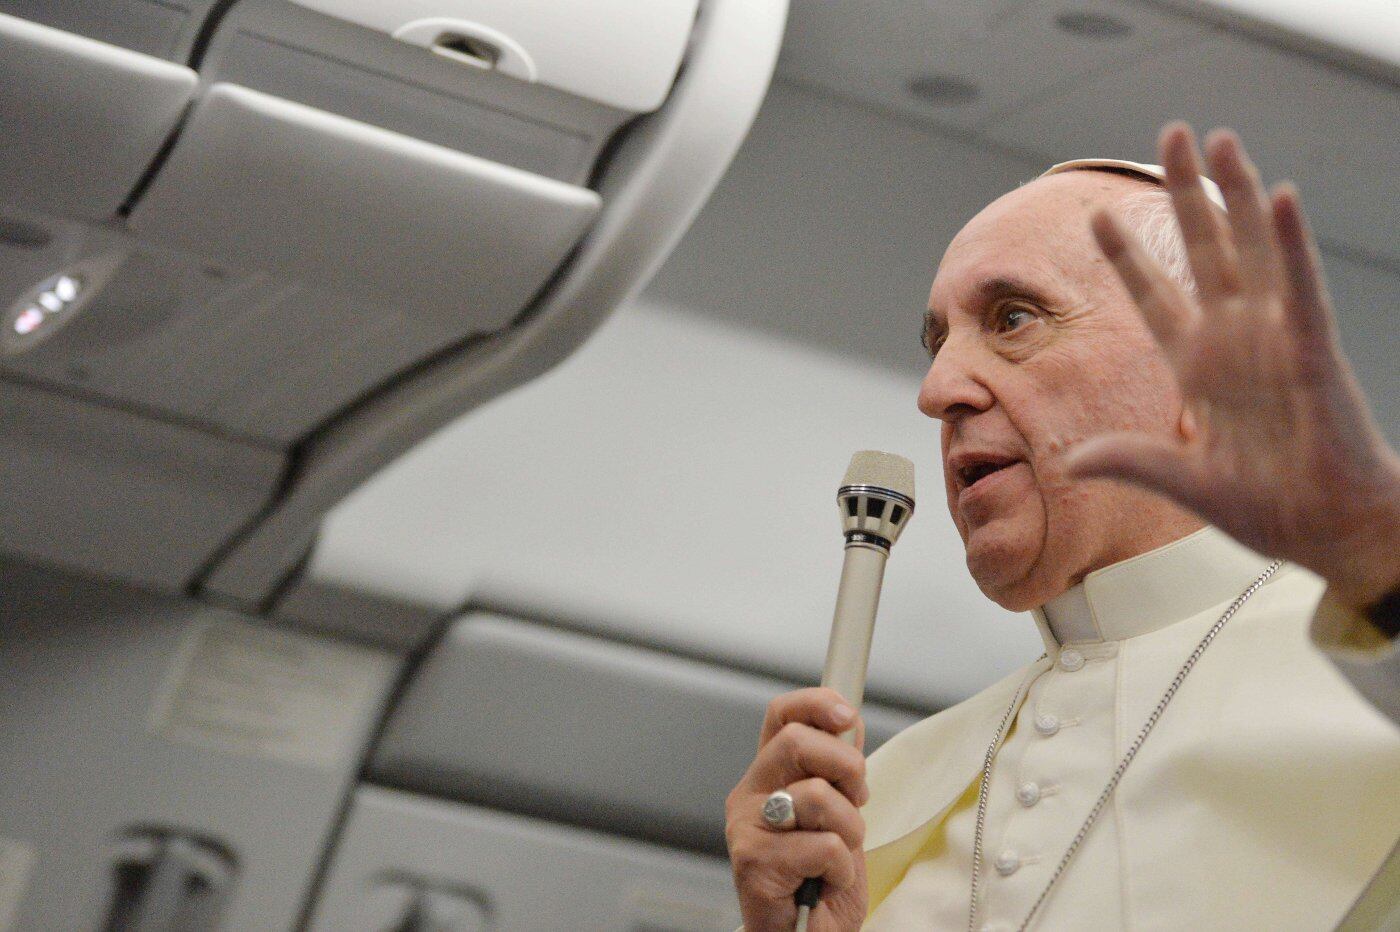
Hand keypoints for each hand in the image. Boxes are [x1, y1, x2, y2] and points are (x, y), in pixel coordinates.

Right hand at [725, 688, 869, 931]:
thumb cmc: (820, 879)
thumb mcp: (838, 813)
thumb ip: (837, 770)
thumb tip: (849, 721)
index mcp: (769, 775)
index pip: (781, 715)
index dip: (815, 703)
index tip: (846, 715)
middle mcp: (750, 794)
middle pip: (796, 742)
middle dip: (846, 767)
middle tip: (856, 798)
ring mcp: (747, 827)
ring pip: (817, 794)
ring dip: (848, 829)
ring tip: (838, 855)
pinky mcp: (753, 862)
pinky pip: (824, 846)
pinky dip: (840, 869)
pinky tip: (825, 883)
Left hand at [1066, 122, 1399, 607]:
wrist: (1326, 532)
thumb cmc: (1270, 505)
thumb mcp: (1181, 479)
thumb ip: (1127, 459)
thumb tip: (1070, 460)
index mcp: (1199, 367)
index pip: (1155, 296)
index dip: (1127, 256)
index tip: (1096, 216)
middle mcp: (1234, 341)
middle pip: (1202, 250)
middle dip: (1185, 192)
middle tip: (1171, 134)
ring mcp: (1273, 340)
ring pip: (1251, 249)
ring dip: (1235, 193)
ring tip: (1217, 141)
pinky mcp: (1311, 351)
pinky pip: (1299, 287)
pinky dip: (1290, 243)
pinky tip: (1278, 196)